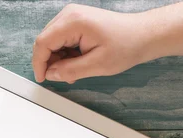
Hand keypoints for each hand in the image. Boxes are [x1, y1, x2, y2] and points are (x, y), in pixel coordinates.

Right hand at [32, 4, 152, 82]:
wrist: (143, 35)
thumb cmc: (126, 45)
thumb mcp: (97, 65)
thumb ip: (70, 70)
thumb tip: (50, 74)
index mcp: (73, 21)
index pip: (43, 42)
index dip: (39, 63)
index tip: (43, 78)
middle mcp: (70, 14)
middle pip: (45, 41)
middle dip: (50, 62)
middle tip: (63, 77)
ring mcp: (72, 16)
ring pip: (52, 41)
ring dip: (58, 59)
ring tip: (74, 71)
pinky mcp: (76, 21)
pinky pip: (61, 39)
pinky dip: (65, 53)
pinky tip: (77, 62)